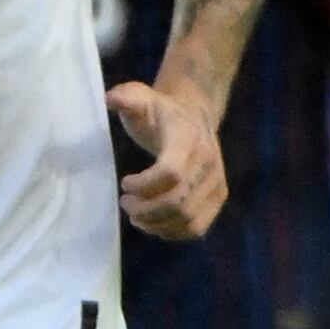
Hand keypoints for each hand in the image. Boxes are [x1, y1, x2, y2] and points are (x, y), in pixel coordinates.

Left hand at [110, 75, 228, 238]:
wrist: (195, 114)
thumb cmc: (160, 110)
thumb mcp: (141, 97)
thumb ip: (127, 98)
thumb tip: (111, 98)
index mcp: (188, 140)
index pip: (170, 173)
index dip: (144, 185)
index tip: (125, 183)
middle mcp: (208, 164)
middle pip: (178, 202)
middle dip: (146, 209)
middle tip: (126, 203)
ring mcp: (216, 183)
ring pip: (187, 219)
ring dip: (156, 224)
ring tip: (136, 215)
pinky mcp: (218, 198)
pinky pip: (197, 227)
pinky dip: (172, 231)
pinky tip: (153, 223)